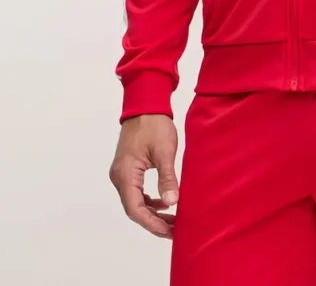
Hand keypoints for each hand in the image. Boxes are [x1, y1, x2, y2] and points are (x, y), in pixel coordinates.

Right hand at [109, 114, 178, 238]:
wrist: (145, 105)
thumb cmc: (154, 124)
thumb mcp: (164, 152)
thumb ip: (167, 178)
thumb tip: (172, 203)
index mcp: (125, 174)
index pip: (135, 209)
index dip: (152, 224)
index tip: (169, 232)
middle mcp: (119, 177)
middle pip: (134, 209)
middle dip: (154, 222)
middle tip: (175, 230)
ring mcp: (122, 173)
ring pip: (135, 202)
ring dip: (153, 212)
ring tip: (173, 221)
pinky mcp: (127, 169)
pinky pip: (136, 192)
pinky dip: (149, 201)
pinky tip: (163, 203)